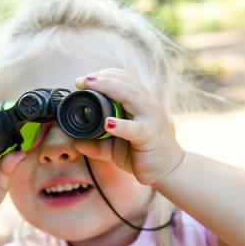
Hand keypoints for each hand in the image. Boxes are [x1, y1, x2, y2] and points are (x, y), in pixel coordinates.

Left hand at [72, 68, 184, 186]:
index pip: (124, 78)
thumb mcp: (115, 148)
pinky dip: (121, 125)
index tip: (83, 80)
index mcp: (140, 102)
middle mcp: (147, 105)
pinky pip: (135, 129)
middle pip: (126, 82)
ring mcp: (151, 118)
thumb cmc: (143, 154)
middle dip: (102, 78)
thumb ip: (97, 144)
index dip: (104, 74)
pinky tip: (108, 123)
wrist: (169, 170)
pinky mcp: (151, 136)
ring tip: (90, 87)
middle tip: (81, 81)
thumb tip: (75, 142)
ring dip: (109, 88)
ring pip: (132, 96)